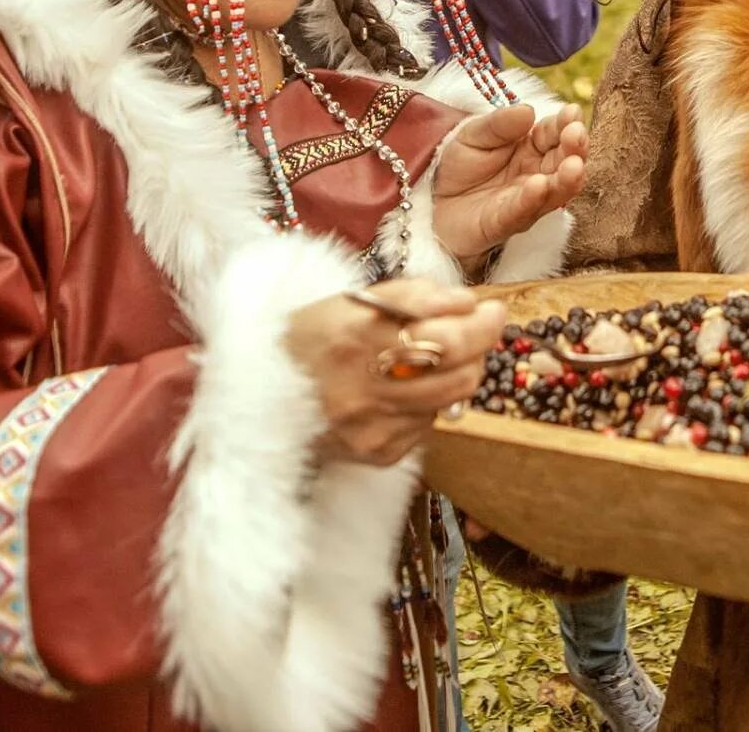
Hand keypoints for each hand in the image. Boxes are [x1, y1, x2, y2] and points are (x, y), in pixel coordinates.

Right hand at [284, 277, 507, 465]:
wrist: (258, 396)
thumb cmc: (313, 339)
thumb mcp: (351, 301)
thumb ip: (414, 295)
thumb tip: (466, 302)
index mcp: (355, 339)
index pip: (445, 338)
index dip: (480, 324)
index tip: (490, 309)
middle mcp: (363, 389)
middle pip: (459, 373)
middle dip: (478, 348)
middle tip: (477, 329)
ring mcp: (372, 427)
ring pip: (451, 400)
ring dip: (457, 374)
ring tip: (438, 357)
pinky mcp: (377, 453)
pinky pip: (428, 425)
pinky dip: (427, 403)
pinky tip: (402, 391)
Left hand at [431, 104, 586, 265]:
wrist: (434, 202)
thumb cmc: (461, 166)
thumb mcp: (474, 135)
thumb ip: (499, 124)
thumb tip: (527, 110)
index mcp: (532, 147)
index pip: (554, 133)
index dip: (565, 123)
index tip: (573, 113)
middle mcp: (537, 174)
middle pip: (563, 161)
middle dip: (575, 149)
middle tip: (577, 135)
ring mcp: (525, 201)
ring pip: (554, 192)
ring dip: (566, 179)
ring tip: (574, 164)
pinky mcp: (505, 223)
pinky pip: (521, 212)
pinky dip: (532, 200)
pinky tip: (540, 185)